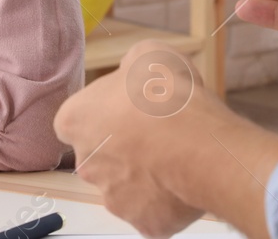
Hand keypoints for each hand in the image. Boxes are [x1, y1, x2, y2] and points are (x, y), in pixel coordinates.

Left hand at [55, 41, 277, 238]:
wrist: (202, 146)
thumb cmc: (169, 98)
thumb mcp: (146, 55)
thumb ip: (129, 68)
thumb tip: (132, 73)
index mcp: (74, 121)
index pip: (77, 119)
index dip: (104, 112)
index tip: (128, 109)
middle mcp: (85, 163)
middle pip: (101, 155)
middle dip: (123, 146)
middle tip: (157, 132)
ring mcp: (113, 198)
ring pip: (125, 185)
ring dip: (144, 173)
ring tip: (176, 155)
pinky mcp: (143, 222)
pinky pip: (151, 209)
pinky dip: (165, 199)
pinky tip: (184, 180)